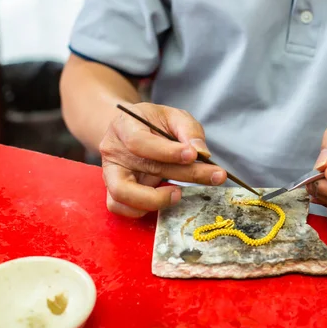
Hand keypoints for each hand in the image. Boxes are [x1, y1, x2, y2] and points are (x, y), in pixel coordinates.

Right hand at [99, 103, 226, 217]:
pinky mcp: (114, 191)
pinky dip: (141, 210)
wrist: (131, 132)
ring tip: (180, 194)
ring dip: (156, 199)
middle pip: (144, 168)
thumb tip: (202, 153)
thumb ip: (188, 130)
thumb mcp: (173, 117)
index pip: (139, 141)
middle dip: (185, 174)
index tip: (193, 155)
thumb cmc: (153, 124)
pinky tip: (166, 200)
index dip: (167, 151)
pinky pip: (119, 207)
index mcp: (124, 126)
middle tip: (215, 176)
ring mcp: (111, 174)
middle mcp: (114, 151)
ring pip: (122, 195)